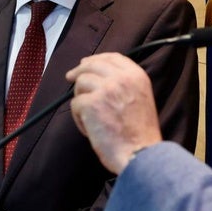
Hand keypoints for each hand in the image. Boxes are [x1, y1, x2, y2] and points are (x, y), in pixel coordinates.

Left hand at [66, 52, 162, 173]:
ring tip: (90, 117)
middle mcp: (121, 78)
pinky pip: (75, 104)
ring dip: (81, 99)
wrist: (140, 154)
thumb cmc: (140, 134)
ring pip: (80, 83)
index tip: (86, 63)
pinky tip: (90, 129)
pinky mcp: (91, 104)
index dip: (96, 59)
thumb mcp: (141, 98)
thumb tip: (97, 75)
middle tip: (70, 77)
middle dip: (79, 71)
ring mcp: (106, 89)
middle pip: (92, 65)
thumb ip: (125, 84)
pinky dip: (78, 118)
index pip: (112, 57)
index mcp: (136, 76)